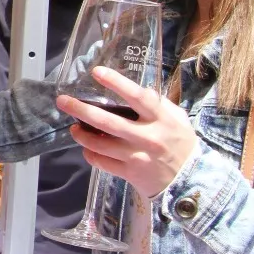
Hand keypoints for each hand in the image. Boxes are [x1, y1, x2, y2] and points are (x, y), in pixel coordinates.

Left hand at [56, 66, 197, 197]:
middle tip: (63, 101)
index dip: (116, 83)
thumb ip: (159, 104)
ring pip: (100, 144)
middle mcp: (148, 137)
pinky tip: (87, 147)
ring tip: (74, 127)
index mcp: (162, 119)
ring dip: (82, 135)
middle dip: (81, 110)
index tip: (97, 72)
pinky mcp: (130, 173)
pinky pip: (102, 162)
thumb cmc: (182, 144)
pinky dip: (90, 154)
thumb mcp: (177, 119)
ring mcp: (137, 156)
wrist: (191, 180)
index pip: (138, 97)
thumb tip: (139, 89)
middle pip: (109, 122)